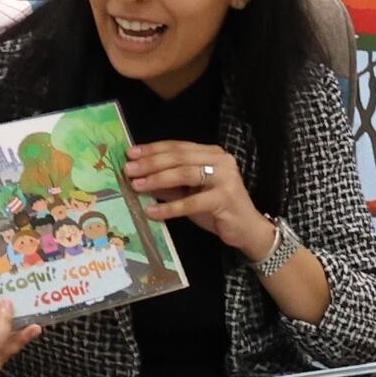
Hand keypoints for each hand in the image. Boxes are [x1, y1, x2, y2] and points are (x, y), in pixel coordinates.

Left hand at [128, 140, 270, 251]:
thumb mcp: (188, 194)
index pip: (178, 146)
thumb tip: (138, 177)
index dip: (153, 149)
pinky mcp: (225, 198)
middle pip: (180, 157)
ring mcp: (225, 178)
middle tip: (129, 169)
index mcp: (211, 153)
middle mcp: (220, 160)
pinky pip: (192, 201)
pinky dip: (170, 207)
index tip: (130, 154)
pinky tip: (153, 212)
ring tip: (137, 186)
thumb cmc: (217, 210)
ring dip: (157, 179)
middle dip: (151, 163)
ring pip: (185, 173)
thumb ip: (167, 184)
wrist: (247, 230)